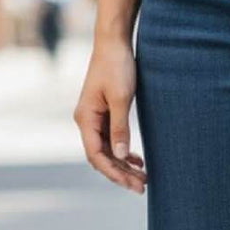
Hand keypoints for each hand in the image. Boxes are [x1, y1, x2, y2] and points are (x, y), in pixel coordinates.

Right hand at [73, 37, 145, 193]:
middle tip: (143, 187)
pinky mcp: (104, 112)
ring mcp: (94, 117)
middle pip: (102, 156)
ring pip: (107, 149)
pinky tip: (137, 160)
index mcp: (86, 119)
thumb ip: (120, 128)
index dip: (113, 172)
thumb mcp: (121, 98)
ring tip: (143, 177)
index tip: (132, 184)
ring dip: (123, 164)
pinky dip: (123, 151)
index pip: (96, 155)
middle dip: (121, 173)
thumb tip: (121, 156)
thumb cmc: (117, 67)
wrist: (114, 42)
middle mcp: (86, 121)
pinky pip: (111, 139)